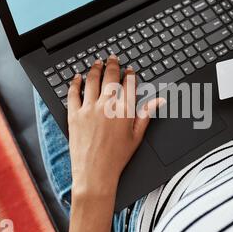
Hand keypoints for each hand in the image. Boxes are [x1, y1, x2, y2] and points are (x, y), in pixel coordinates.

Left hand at [67, 55, 163, 231]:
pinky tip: (77, 77)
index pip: (128, 85)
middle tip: (113, 58)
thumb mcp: (137, 137)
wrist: (95, 173)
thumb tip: (159, 100)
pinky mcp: (74, 115)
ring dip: (95, 69)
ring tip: (97, 63)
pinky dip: (75, 83)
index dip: (130, 75)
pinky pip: (73, 93)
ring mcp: (89, 109)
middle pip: (110, 78)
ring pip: (92, 81)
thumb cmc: (117, 158)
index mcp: (124, 111)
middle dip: (113, 65)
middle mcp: (107, 107)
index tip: (129, 70)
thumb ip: (146, 115)